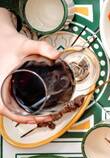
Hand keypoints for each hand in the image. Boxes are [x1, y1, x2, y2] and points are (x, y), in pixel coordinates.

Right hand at [0, 8, 57, 123]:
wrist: (2, 39)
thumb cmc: (9, 43)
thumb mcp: (25, 45)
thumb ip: (42, 48)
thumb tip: (56, 54)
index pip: (4, 108)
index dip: (20, 117)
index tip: (36, 119)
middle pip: (11, 112)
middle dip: (29, 118)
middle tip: (48, 118)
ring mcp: (3, 89)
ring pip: (12, 109)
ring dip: (27, 115)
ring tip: (46, 115)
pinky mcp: (8, 88)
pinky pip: (14, 103)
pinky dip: (25, 108)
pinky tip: (37, 108)